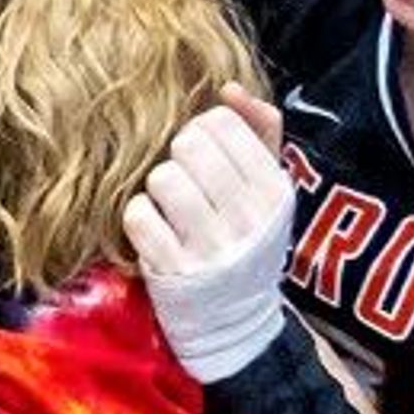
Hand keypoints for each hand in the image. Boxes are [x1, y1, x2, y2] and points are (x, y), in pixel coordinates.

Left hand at [124, 84, 295, 382]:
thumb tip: (230, 89)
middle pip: (189, 146)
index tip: (205, 155)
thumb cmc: (246, 242)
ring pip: (162, 178)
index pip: (224, 124)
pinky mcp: (172, 271)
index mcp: (276, 192)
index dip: (203, 130)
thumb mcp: (268, 193)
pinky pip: (137, 215)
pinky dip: (139, 218)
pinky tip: (155, 231)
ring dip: (157, 188)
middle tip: (184, 179)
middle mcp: (249, 219)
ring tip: (170, 206)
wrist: (235, 324)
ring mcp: (210, 247)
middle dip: (178, 156)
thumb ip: (260, 134)